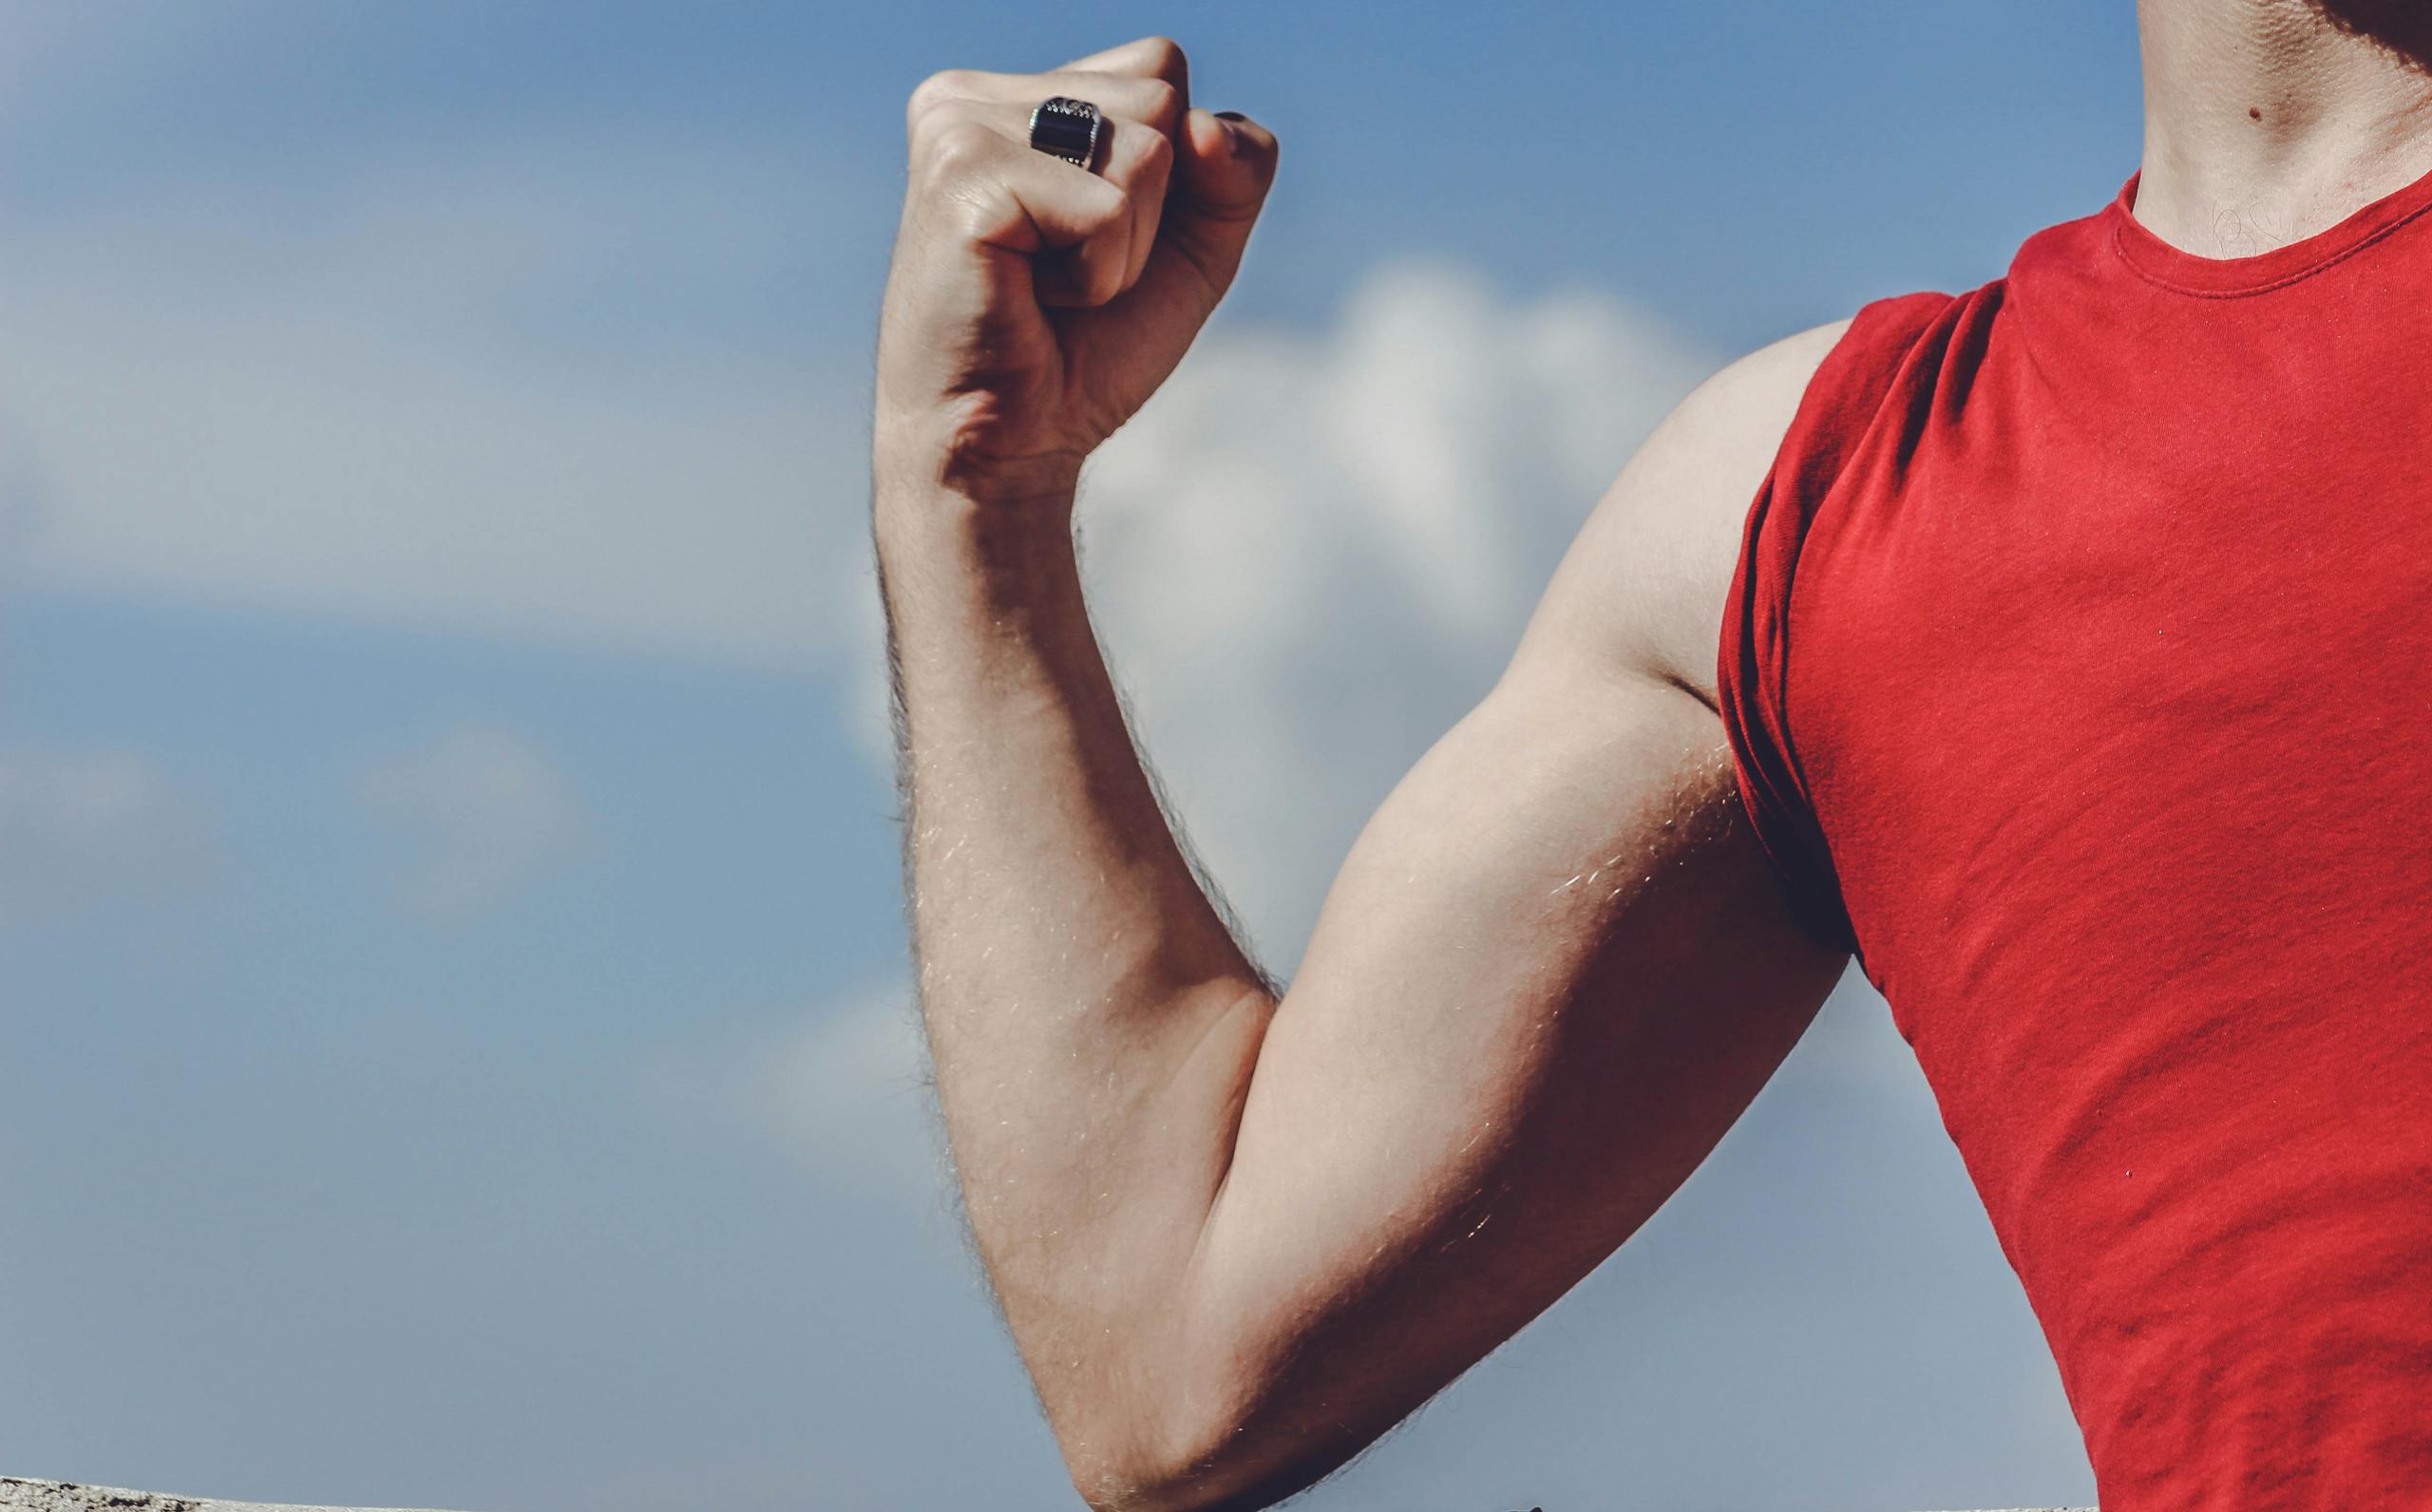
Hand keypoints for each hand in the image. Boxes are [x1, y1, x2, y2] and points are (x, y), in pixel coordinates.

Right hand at [873, 36, 1280, 508]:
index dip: (1175, 172)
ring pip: (1146, 148)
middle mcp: (971, 94)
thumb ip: (1233, 167)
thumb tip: (1204, 126)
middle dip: (1152, 210)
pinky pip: (1108, 209)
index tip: (1093, 239)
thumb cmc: (1083, 351)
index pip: (1162, 67)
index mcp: (1013, 94)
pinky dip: (1099, 276)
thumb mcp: (1191, 244)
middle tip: (1068, 273)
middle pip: (1161, 96)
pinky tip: (1033, 299)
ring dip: (1126, 247)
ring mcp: (957, 127)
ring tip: (1050, 286)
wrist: (1005, 450)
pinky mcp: (961, 178)